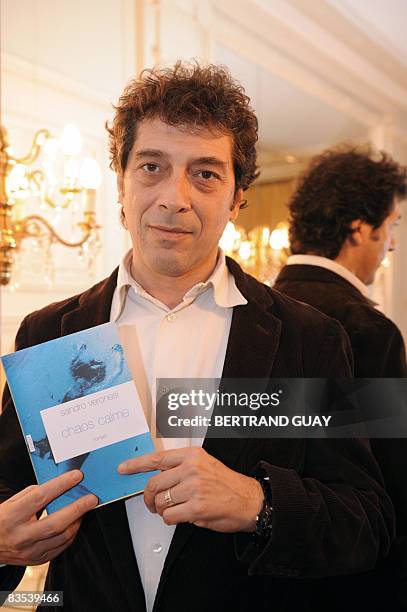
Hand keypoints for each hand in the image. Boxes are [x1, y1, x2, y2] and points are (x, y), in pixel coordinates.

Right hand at [0, 470, 97, 565]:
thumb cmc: (2, 519)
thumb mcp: (11, 502)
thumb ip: (33, 493)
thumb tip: (59, 485)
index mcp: (12, 517)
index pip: (40, 498)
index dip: (61, 485)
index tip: (77, 476)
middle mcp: (21, 537)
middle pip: (55, 523)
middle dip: (77, 508)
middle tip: (92, 498)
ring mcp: (29, 552)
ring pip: (61, 537)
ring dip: (77, 521)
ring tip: (85, 509)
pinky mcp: (37, 560)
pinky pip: (60, 548)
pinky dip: (71, 534)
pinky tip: (75, 523)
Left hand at [118, 447, 263, 531]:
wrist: (249, 500)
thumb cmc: (227, 485)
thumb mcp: (205, 465)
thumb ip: (181, 468)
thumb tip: (158, 477)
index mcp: (192, 455)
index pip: (157, 458)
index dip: (136, 464)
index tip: (124, 468)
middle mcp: (191, 468)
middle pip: (154, 484)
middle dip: (149, 498)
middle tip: (152, 504)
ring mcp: (193, 487)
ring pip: (160, 502)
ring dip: (162, 510)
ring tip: (172, 510)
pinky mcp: (196, 507)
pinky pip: (169, 516)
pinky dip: (171, 520)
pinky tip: (182, 516)